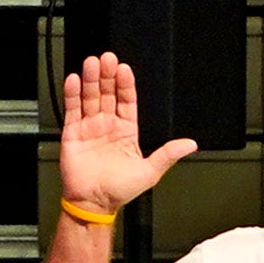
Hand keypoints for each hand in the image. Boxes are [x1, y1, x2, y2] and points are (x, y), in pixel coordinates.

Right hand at [54, 54, 195, 217]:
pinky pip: (73, 109)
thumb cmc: (119, 191)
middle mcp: (108, 126)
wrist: (93, 204)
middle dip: (108, 76)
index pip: (127, 102)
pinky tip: (75, 80)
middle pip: (108, 94)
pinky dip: (73, 94)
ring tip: (92, 63)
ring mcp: (90, 127)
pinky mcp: (73, 133)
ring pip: (91, 98)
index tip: (125, 70)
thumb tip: (190, 145)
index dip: (126, 85)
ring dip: (91, 80)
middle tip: (108, 59)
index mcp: (127, 132)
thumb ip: (168, 154)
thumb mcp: (150, 171)